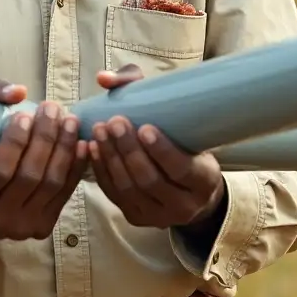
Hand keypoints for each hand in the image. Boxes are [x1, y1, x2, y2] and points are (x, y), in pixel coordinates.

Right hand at [0, 79, 86, 242]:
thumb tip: (20, 92)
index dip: (14, 142)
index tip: (24, 115)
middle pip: (29, 176)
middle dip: (45, 138)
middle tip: (52, 109)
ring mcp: (24, 226)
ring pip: (51, 184)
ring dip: (64, 149)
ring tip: (70, 121)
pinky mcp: (44, 227)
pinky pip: (65, 193)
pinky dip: (76, 167)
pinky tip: (82, 144)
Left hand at [87, 65, 226, 230]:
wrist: (191, 188)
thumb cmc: (185, 143)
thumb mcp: (182, 122)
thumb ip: (143, 89)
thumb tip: (104, 78)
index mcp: (204, 180)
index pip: (181, 169)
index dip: (162, 150)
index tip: (145, 127)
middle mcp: (185, 205)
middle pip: (151, 179)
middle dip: (129, 150)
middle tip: (114, 122)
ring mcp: (159, 216)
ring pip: (129, 189)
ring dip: (111, 158)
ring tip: (99, 131)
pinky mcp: (137, 217)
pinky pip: (115, 195)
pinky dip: (101, 171)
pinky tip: (91, 149)